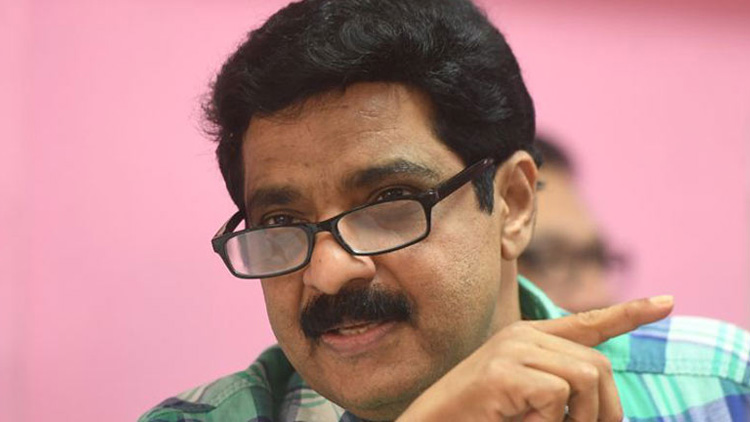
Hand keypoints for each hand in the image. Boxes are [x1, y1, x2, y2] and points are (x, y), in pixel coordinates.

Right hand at [397, 296, 673, 421]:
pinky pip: (558, 396)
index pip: (587, 322)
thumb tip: (598, 390)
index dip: (629, 314)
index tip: (667, 302)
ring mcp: (512, 349)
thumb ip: (558, 386)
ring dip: (579, 419)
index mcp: (528, 339)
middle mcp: (522, 336)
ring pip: (586, 377)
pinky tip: (518, 421)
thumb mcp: (526, 398)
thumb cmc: (478, 417)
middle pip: (598, 365)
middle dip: (604, 411)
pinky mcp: (503, 370)